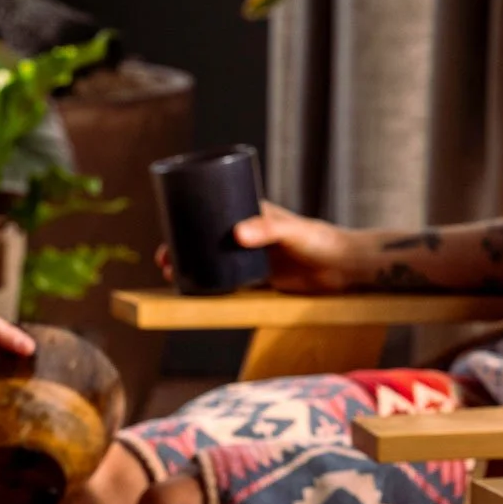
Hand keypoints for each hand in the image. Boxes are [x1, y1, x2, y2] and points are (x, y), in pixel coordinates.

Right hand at [155, 200, 358, 294]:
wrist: (339, 267)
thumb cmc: (318, 240)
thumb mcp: (290, 231)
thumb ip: (266, 230)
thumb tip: (236, 235)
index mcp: (250, 212)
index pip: (212, 211)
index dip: (188, 221)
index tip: (169, 232)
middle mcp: (246, 232)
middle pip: (206, 238)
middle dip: (182, 248)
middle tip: (163, 261)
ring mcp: (250, 256)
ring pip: (213, 261)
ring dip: (192, 268)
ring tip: (172, 278)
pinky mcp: (257, 278)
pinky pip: (228, 281)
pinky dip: (210, 286)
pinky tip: (193, 293)